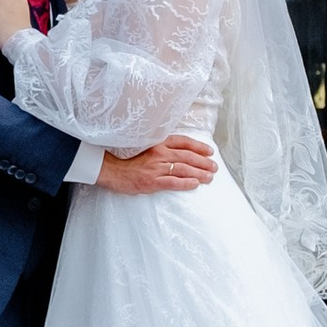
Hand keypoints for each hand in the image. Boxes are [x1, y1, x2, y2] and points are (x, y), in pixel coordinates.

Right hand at [95, 136, 216, 192]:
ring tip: (210, 177)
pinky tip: (195, 184)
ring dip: (199, 173)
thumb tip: (179, 151)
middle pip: (187, 156)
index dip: (198, 146)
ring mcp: (156, 168)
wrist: (112, 170)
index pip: (183, 142)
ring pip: (183, 169)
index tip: (210, 151)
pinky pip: (173, 182)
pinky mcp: (152, 182)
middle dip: (203, 162)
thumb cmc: (128, 160)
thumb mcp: (145, 148)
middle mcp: (159, 154)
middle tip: (214, 167)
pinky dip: (186, 183)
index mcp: (158, 143)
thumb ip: (161, 148)